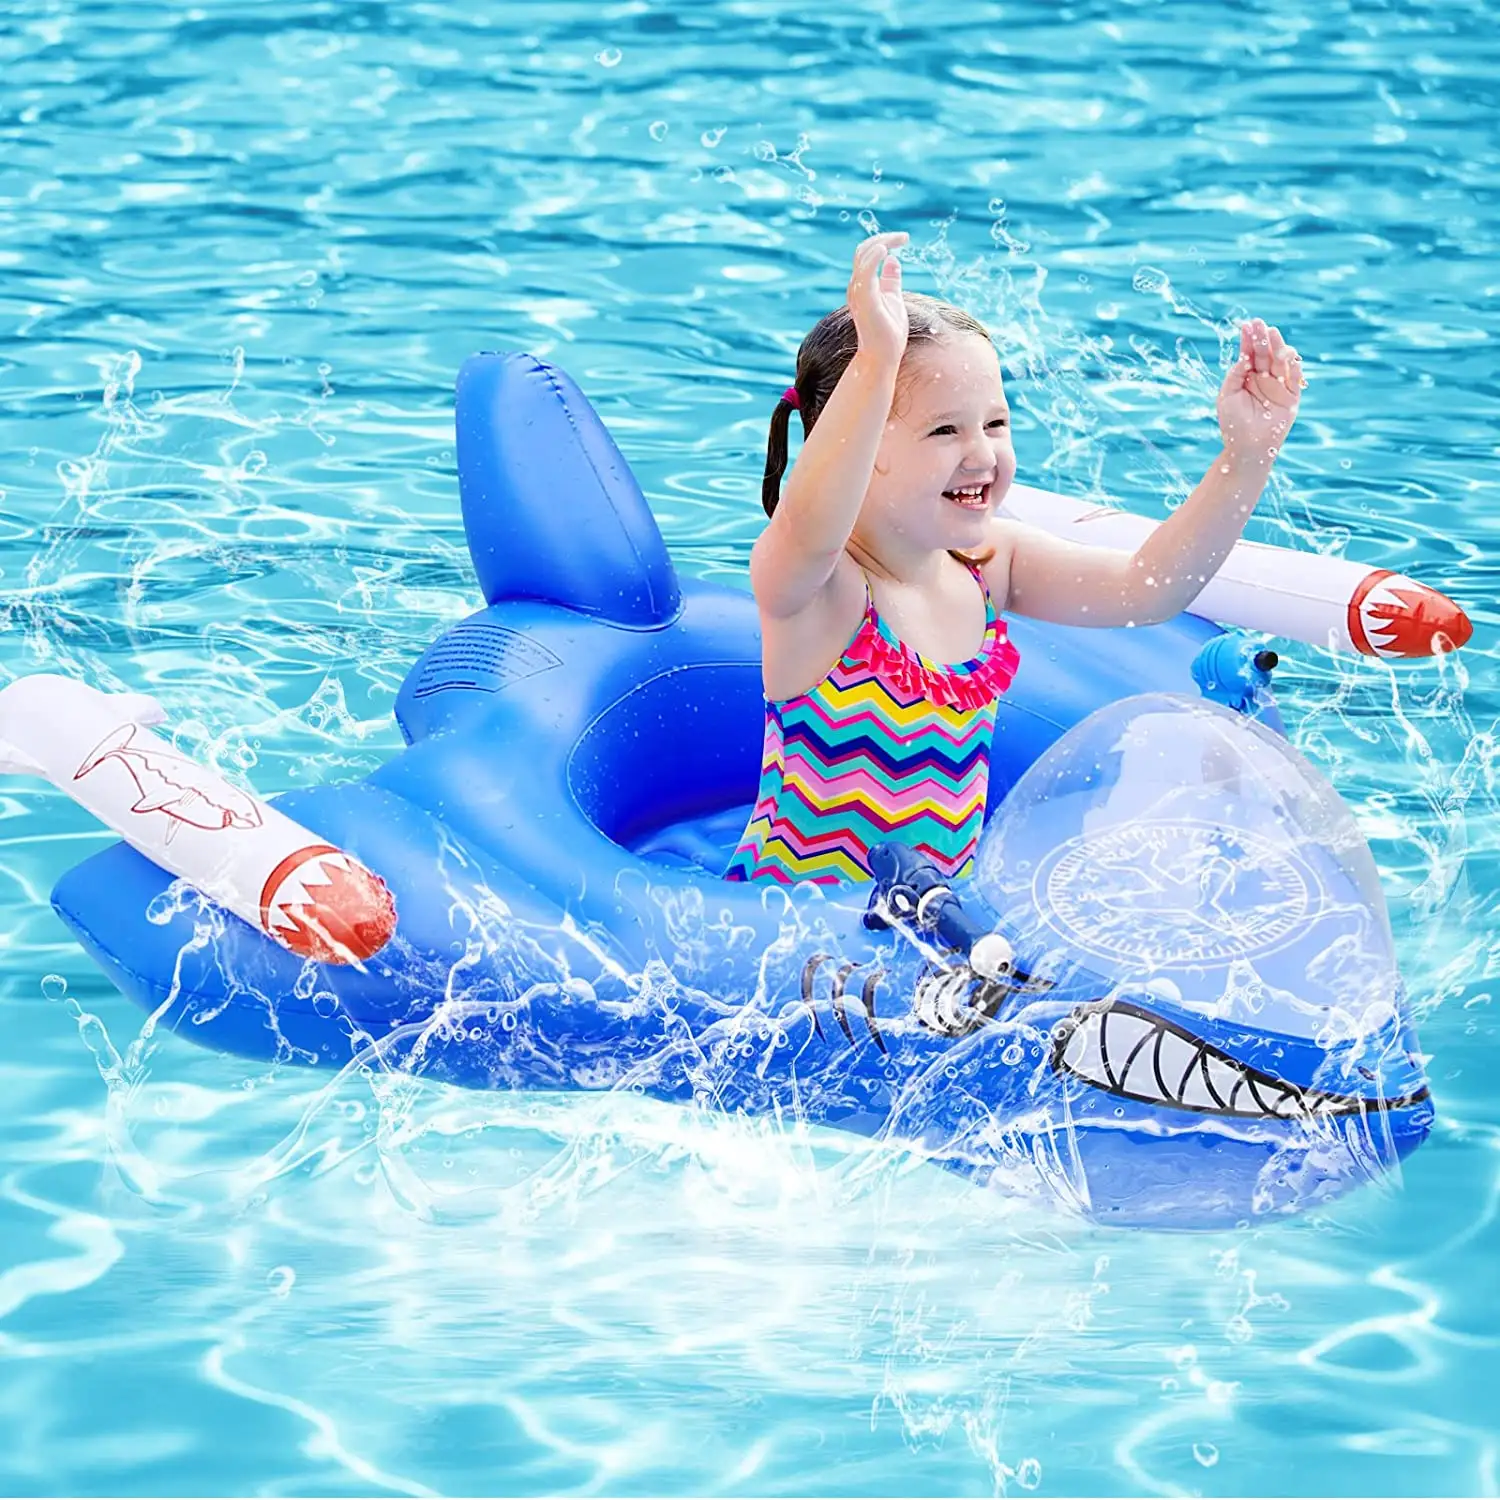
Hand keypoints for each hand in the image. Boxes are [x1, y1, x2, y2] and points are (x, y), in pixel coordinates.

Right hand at [847, 232, 909, 371]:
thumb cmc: (887, 333)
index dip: (883, 241)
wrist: (883, 358)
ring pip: (863, 257)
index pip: (867, 254)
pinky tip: (885, 249)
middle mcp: (857, 287)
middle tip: (904, 237)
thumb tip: (893, 260)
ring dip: (881, 242)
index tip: (904, 239)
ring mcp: (859, 293)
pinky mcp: (865, 300)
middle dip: (883, 238)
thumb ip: (891, 280)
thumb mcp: (892, 299)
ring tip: (900, 239)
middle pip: (863, 250)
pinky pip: (864, 272)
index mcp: (863, 286)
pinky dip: (873, 257)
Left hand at [1217, 318, 1303, 467]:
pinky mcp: (1292, 395)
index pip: (1249, 355)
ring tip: (1271, 333)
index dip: (1248, 341)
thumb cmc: (1233, 424)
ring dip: (1277, 346)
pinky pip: (1294, 376)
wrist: (1247, 448)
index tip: (1246, 325)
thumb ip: (1235, 375)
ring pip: (1280, 361)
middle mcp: (1264, 379)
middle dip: (1262, 338)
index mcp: (1247, 378)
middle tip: (1259, 323)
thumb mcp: (1227, 396)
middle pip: (1265, 353)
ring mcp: (1279, 386)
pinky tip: (1285, 351)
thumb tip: (1243, 356)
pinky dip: (1292, 363)